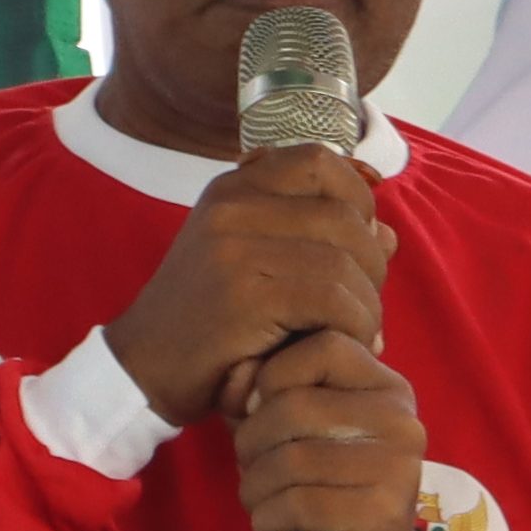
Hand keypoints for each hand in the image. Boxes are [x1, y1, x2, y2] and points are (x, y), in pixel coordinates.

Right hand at [104, 146, 392, 425]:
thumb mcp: (256, 267)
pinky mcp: (246, 294)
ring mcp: (236, 246)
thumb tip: (389, 235)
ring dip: (368, 304)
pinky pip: (332, 299)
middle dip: (373, 263)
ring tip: (362, 332)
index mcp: (233, 189)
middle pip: (344, 214)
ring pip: (345, 260)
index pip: (318, 160)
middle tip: (366, 305)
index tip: (364, 240)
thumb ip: (317, 243)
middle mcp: (232, 206)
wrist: (142, 369)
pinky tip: (348, 345)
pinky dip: (355, 326)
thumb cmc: (208, 322)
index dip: (358, 195)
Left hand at [227, 326, 424, 530]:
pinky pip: (296, 504)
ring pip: (289, 459)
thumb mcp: (299, 434)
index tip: (258, 411)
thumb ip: (268, 395)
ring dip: (256, 488)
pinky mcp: (380, 514)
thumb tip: (234, 373)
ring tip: (264, 504)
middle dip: (252, 443)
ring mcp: (396, 468)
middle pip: (295, 404)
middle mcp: (401, 421)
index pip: (323, 346)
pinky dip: (268, 521)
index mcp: (387, 389)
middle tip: (252, 471)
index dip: (273, 375)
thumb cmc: (324, 496)